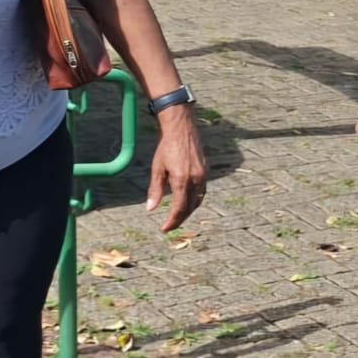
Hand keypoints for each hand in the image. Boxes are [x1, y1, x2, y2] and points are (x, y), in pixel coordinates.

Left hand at [145, 105, 206, 233]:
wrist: (181, 128)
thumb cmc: (166, 147)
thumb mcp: (157, 168)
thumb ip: (155, 190)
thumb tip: (150, 209)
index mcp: (181, 179)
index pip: (178, 208)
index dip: (172, 221)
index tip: (164, 229)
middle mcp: (195, 179)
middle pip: (189, 208)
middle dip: (180, 219)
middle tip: (169, 226)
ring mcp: (203, 175)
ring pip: (198, 201)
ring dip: (188, 211)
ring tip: (177, 216)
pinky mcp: (206, 171)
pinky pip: (202, 192)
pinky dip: (195, 201)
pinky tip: (187, 202)